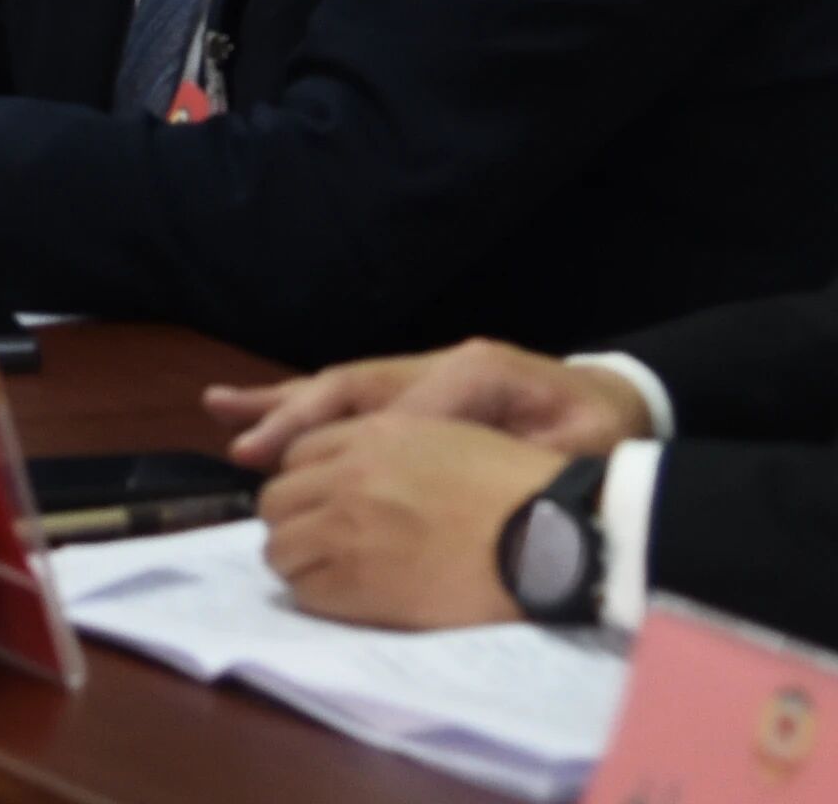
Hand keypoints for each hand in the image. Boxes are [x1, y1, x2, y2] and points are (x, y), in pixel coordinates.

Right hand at [207, 339, 652, 469]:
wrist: (617, 406)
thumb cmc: (597, 435)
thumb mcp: (578, 443)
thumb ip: (521, 445)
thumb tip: (452, 453)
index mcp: (477, 371)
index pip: (404, 402)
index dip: (362, 437)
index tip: (315, 473)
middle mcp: (437, 366)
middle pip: (352, 385)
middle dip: (297, 416)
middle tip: (249, 452)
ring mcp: (419, 375)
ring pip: (338, 389)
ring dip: (280, 406)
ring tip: (220, 410)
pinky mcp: (412, 393)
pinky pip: (346, 399)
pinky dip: (296, 406)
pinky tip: (249, 414)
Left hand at [257, 414, 562, 628]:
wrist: (546, 536)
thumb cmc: (512, 486)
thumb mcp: (446, 436)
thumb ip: (387, 445)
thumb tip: (348, 473)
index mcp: (372, 435)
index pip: (296, 452)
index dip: (306, 480)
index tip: (321, 501)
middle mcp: (348, 477)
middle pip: (276, 500)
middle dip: (292, 519)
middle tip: (319, 541)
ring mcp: (347, 531)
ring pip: (278, 548)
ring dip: (298, 560)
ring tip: (330, 572)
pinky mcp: (357, 584)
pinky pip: (304, 591)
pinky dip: (315, 595)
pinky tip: (345, 597)